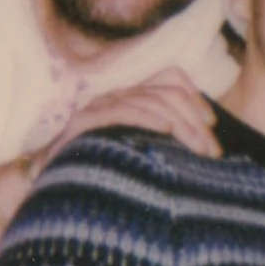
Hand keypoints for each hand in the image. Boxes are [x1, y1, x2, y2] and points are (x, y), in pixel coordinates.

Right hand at [46, 69, 219, 163]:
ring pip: (149, 100)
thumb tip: (204, 148)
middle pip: (165, 90)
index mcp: (131, 99)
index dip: (194, 96)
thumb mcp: (140, 154)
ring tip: (198, 147)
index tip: (211, 124)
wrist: (53, 188)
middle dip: (194, 119)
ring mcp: (100, 106)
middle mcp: (116, 96)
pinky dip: (148, 117)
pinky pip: (123, 110)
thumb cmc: (100, 175)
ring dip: (180, 124)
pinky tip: (167, 128)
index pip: (169, 78)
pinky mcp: (84, 121)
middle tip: (211, 151)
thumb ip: (165, 144)